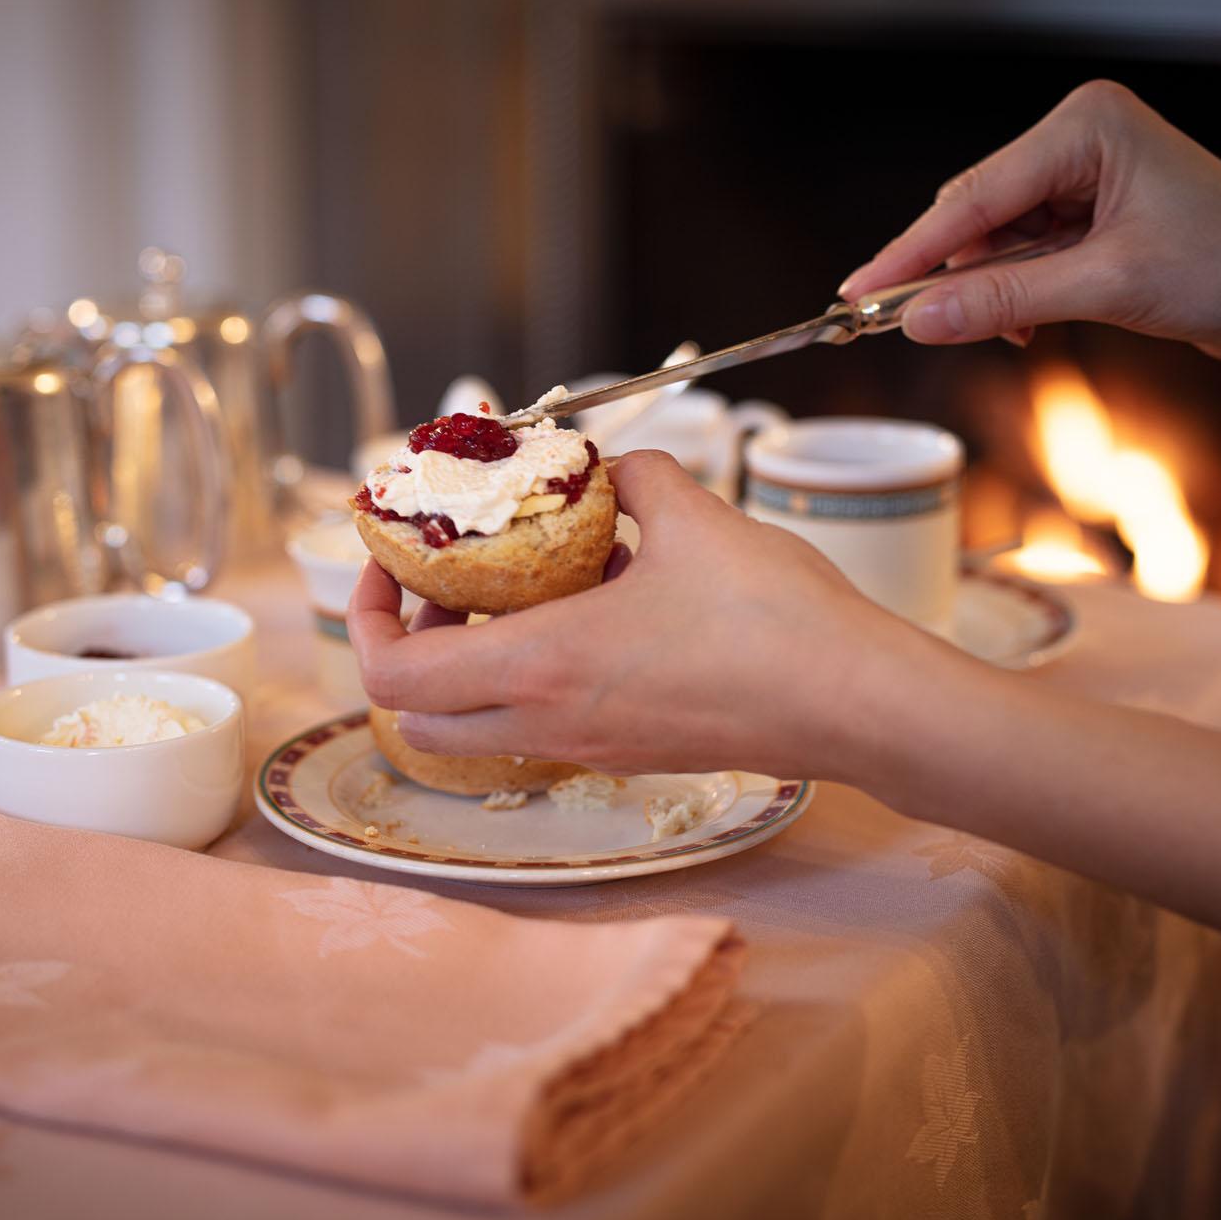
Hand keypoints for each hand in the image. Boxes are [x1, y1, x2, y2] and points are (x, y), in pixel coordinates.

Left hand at [346, 451, 967, 778]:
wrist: (856, 703)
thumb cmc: (775, 620)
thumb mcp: (693, 515)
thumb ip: (632, 478)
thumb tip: (609, 466)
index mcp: (542, 667)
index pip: (392, 672)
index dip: (365, 615)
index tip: (388, 563)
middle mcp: (552, 722)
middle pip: (417, 716)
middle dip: (408, 647)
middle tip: (444, 586)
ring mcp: (592, 748)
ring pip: (480, 727)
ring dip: (471, 664)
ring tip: (520, 589)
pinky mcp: (634, 753)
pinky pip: (545, 724)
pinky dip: (534, 676)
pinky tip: (596, 608)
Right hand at [839, 79, 1220, 368]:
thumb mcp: (1109, 287)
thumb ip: (1005, 299)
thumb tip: (919, 318)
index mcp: (1087, 125)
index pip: (974, 194)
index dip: (911, 251)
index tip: (857, 292)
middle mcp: (1083, 138)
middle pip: (976, 213)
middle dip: (953, 274)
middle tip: (913, 326)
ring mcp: (1089, 177)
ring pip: (996, 240)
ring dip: (991, 291)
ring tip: (1016, 330)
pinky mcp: (1097, 217)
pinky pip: (1025, 255)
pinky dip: (1017, 293)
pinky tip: (1031, 321)